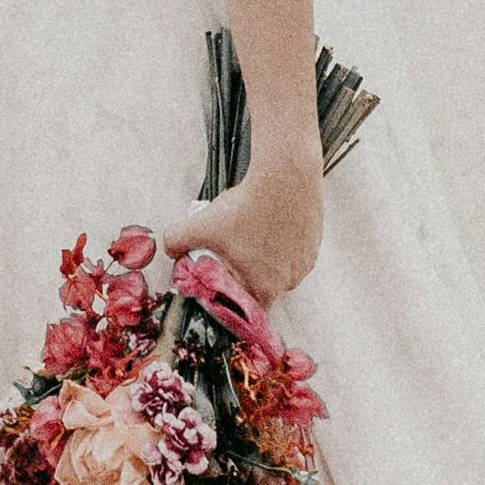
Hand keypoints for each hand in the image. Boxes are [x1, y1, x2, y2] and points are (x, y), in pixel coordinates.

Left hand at [165, 157, 322, 307]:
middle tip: (232, 248)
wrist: (284, 176)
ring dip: (264, 257)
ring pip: (279, 268)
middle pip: (261, 287)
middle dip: (245, 273)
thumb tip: (169, 250)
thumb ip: (174, 242)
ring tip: (250, 231)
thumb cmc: (246, 207)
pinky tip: (268, 221)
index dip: (229, 296)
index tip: (221, 279)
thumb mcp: (200, 225)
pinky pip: (293, 250)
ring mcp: (305, 262)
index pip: (245, 308)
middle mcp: (290, 282)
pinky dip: (281, 241)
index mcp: (264, 288)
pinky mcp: (314, 242)